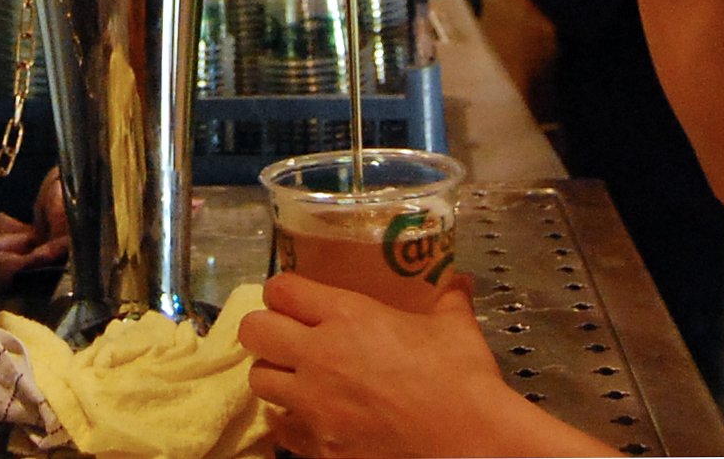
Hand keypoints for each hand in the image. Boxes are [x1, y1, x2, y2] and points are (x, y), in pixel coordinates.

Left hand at [241, 273, 550, 457]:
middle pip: (254, 331)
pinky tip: (313, 417)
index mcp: (347, 317)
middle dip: (265, 330)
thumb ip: (448, 299)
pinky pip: (282, 430)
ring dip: (275, 375)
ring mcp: (315, 406)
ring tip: (298, 377)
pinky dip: (292, 422)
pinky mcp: (319, 446)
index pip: (280, 290)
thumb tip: (459, 281)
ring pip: (259, 381)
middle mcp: (320, 357)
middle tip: (286, 335)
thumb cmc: (461, 381)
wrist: (469, 443)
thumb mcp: (455, 327)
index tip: (294, 298)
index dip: (282, 291)